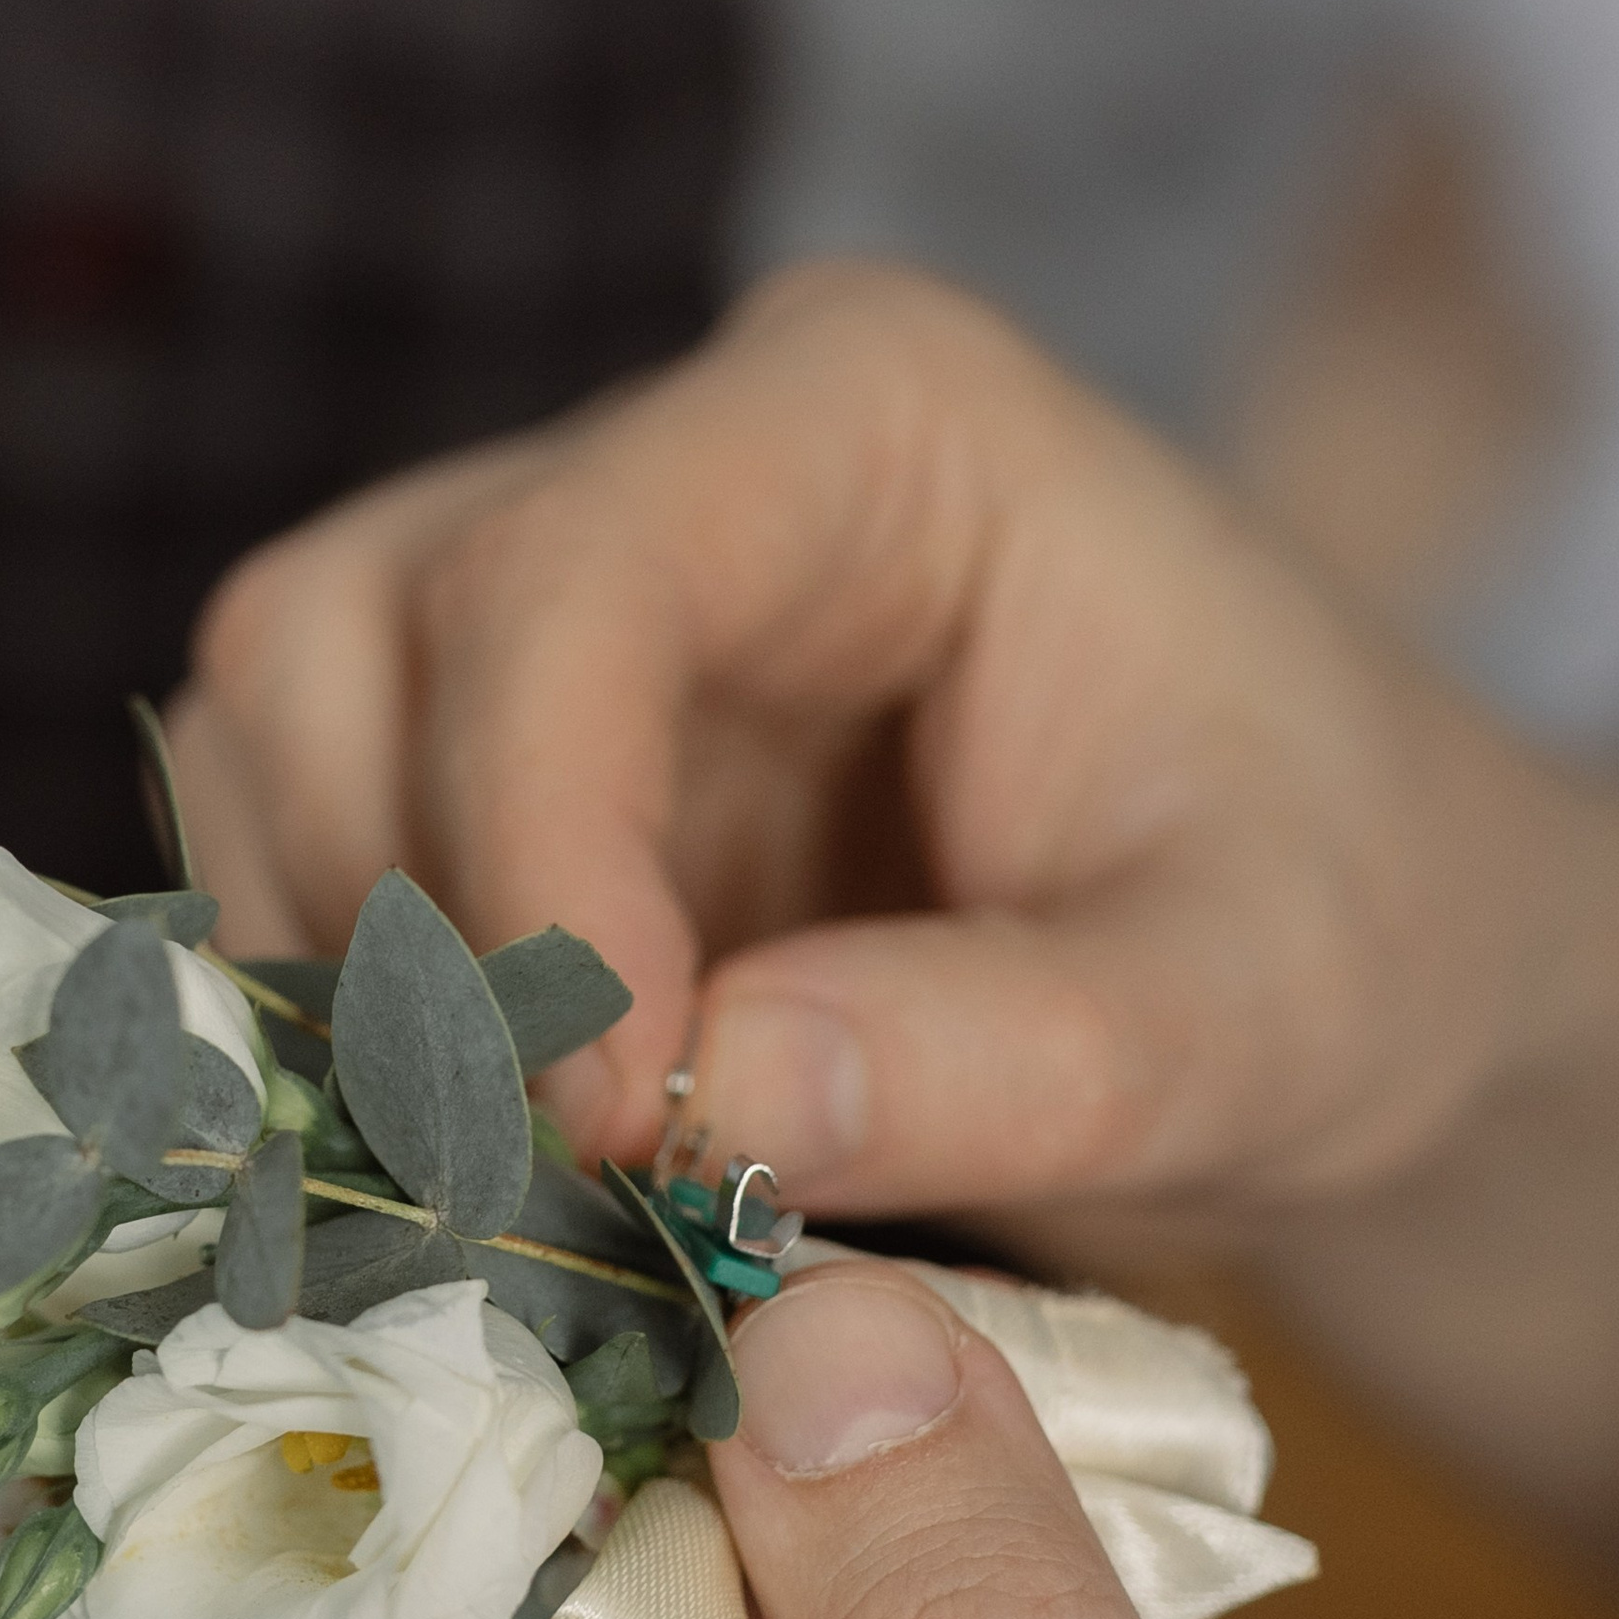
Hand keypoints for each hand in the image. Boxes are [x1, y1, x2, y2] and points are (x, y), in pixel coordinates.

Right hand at [181, 261, 1582, 1204]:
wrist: (1338, 978)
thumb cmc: (1339, 931)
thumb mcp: (1255, 1014)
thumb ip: (1013, 1053)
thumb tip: (703, 1106)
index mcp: (869, 418)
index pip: (570, 578)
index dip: (536, 853)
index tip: (610, 1124)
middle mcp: (670, 473)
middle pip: (350, 641)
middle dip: (414, 941)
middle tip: (553, 1193)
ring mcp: (561, 619)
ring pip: (280, 750)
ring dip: (348, 1001)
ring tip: (531, 1200)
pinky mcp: (507, 779)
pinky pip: (309, 872)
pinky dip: (350, 1043)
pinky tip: (496, 1180)